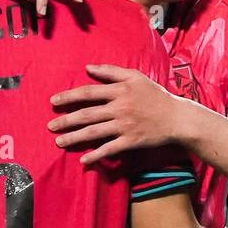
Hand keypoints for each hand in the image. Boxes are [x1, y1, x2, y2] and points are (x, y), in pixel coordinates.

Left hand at [49, 64, 185, 163]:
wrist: (177, 118)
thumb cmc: (155, 96)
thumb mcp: (136, 77)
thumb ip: (111, 71)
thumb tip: (88, 68)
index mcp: (119, 91)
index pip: (88, 93)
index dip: (69, 97)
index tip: (53, 101)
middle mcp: (120, 108)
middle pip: (87, 114)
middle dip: (66, 121)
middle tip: (50, 126)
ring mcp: (125, 126)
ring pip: (94, 132)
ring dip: (74, 138)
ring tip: (59, 141)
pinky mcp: (131, 141)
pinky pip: (110, 149)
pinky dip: (96, 155)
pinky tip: (83, 160)